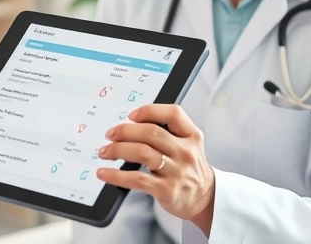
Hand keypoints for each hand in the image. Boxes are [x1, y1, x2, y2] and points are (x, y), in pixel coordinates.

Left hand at [96, 104, 215, 236]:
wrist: (204, 198)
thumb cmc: (188, 169)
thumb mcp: (188, 145)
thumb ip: (167, 132)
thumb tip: (130, 124)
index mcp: (191, 136)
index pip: (173, 114)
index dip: (149, 111)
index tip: (131, 115)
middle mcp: (186, 152)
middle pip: (152, 132)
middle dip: (125, 131)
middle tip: (110, 134)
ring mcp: (177, 172)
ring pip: (143, 153)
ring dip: (118, 150)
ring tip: (105, 151)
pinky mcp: (167, 190)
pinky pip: (137, 179)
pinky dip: (117, 175)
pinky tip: (105, 173)